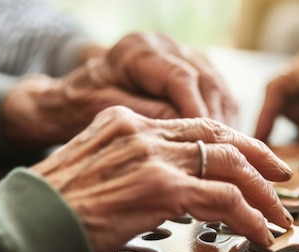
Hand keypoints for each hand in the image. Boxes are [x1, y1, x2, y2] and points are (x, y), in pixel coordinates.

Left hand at [2, 32, 236, 146]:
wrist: (71, 97)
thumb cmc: (80, 104)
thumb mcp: (104, 111)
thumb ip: (145, 115)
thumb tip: (186, 128)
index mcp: (140, 49)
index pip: (181, 79)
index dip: (197, 113)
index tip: (205, 145)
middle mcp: (167, 47)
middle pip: (208, 83)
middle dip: (217, 123)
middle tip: (223, 157)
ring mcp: (184, 58)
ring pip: (220, 91)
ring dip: (226, 125)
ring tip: (227, 157)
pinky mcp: (194, 74)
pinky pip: (220, 97)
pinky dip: (224, 123)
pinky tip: (223, 149)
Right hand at [30, 106, 292, 251]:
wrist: (25, 223)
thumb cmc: (56, 206)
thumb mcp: (98, 167)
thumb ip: (136, 163)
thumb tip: (175, 184)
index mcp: (129, 121)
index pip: (196, 126)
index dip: (231, 142)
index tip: (254, 159)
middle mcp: (144, 131)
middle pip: (220, 137)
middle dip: (259, 158)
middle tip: (281, 178)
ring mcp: (153, 157)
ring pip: (230, 166)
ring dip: (261, 195)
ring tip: (278, 217)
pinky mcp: (160, 188)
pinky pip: (223, 199)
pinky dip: (250, 217)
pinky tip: (260, 233)